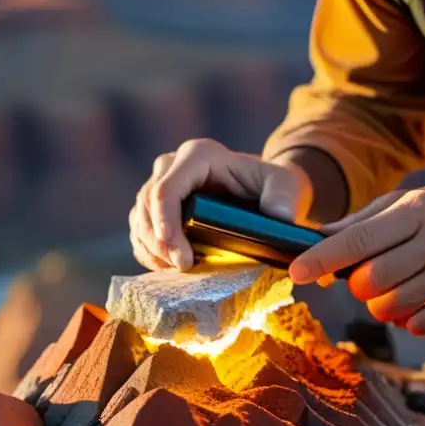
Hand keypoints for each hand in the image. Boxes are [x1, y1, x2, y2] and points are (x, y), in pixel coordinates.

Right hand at [129, 138, 313, 271]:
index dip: (164, 219)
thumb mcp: (286, 186)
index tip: (177, 252)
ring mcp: (162, 185)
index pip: (167, 187)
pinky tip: (167, 268)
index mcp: (198, 155)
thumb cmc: (274, 185)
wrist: (266, 191)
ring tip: (177, 270)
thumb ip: (283, 198)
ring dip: (152, 248)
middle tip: (182, 267)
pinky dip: (149, 252)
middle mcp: (173, 165)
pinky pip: (141, 230)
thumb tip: (277, 216)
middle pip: (147, 203)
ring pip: (139, 217)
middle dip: (159, 241)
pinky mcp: (159, 208)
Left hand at [287, 185, 424, 335]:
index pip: (360, 239)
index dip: (324, 258)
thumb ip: (368, 219)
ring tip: (394, 290)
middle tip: (366, 279)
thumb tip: (320, 236)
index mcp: (418, 211)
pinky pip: (419, 324)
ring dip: (380, 305)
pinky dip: (409, 319)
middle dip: (357, 286)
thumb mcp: (417, 201)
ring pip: (391, 306)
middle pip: (371, 280)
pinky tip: (420, 303)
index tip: (296, 272)